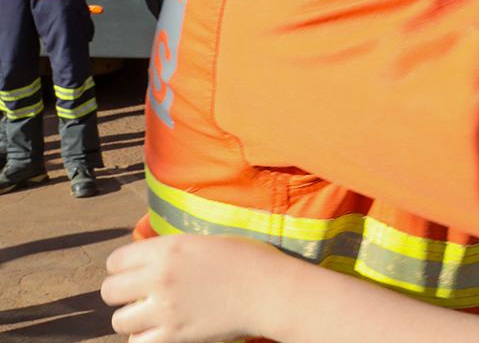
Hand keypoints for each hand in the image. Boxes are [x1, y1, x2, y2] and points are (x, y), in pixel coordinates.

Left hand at [102, 234, 277, 342]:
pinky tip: (160, 332)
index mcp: (168, 248)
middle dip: (121, 294)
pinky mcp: (175, 336)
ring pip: (119, 320)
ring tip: (151, 315)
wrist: (270, 290)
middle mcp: (160, 277)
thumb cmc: (246, 261)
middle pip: (109, 291)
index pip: (115, 261)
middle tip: (139, 295)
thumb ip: (172, 252)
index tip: (136, 272)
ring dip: (132, 318)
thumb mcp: (205, 243)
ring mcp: (165, 309)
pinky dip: (145, 339)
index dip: (123, 267)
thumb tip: (147, 263)